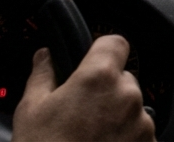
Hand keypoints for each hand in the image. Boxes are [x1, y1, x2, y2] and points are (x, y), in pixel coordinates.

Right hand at [13, 36, 154, 141]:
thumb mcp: (32, 109)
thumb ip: (43, 74)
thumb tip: (45, 56)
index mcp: (99, 78)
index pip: (115, 42)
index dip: (102, 50)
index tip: (92, 60)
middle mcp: (127, 97)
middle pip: (124, 78)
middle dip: (106, 90)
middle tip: (82, 111)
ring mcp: (141, 125)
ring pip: (133, 108)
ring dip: (117, 116)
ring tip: (90, 136)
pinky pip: (140, 133)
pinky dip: (126, 138)